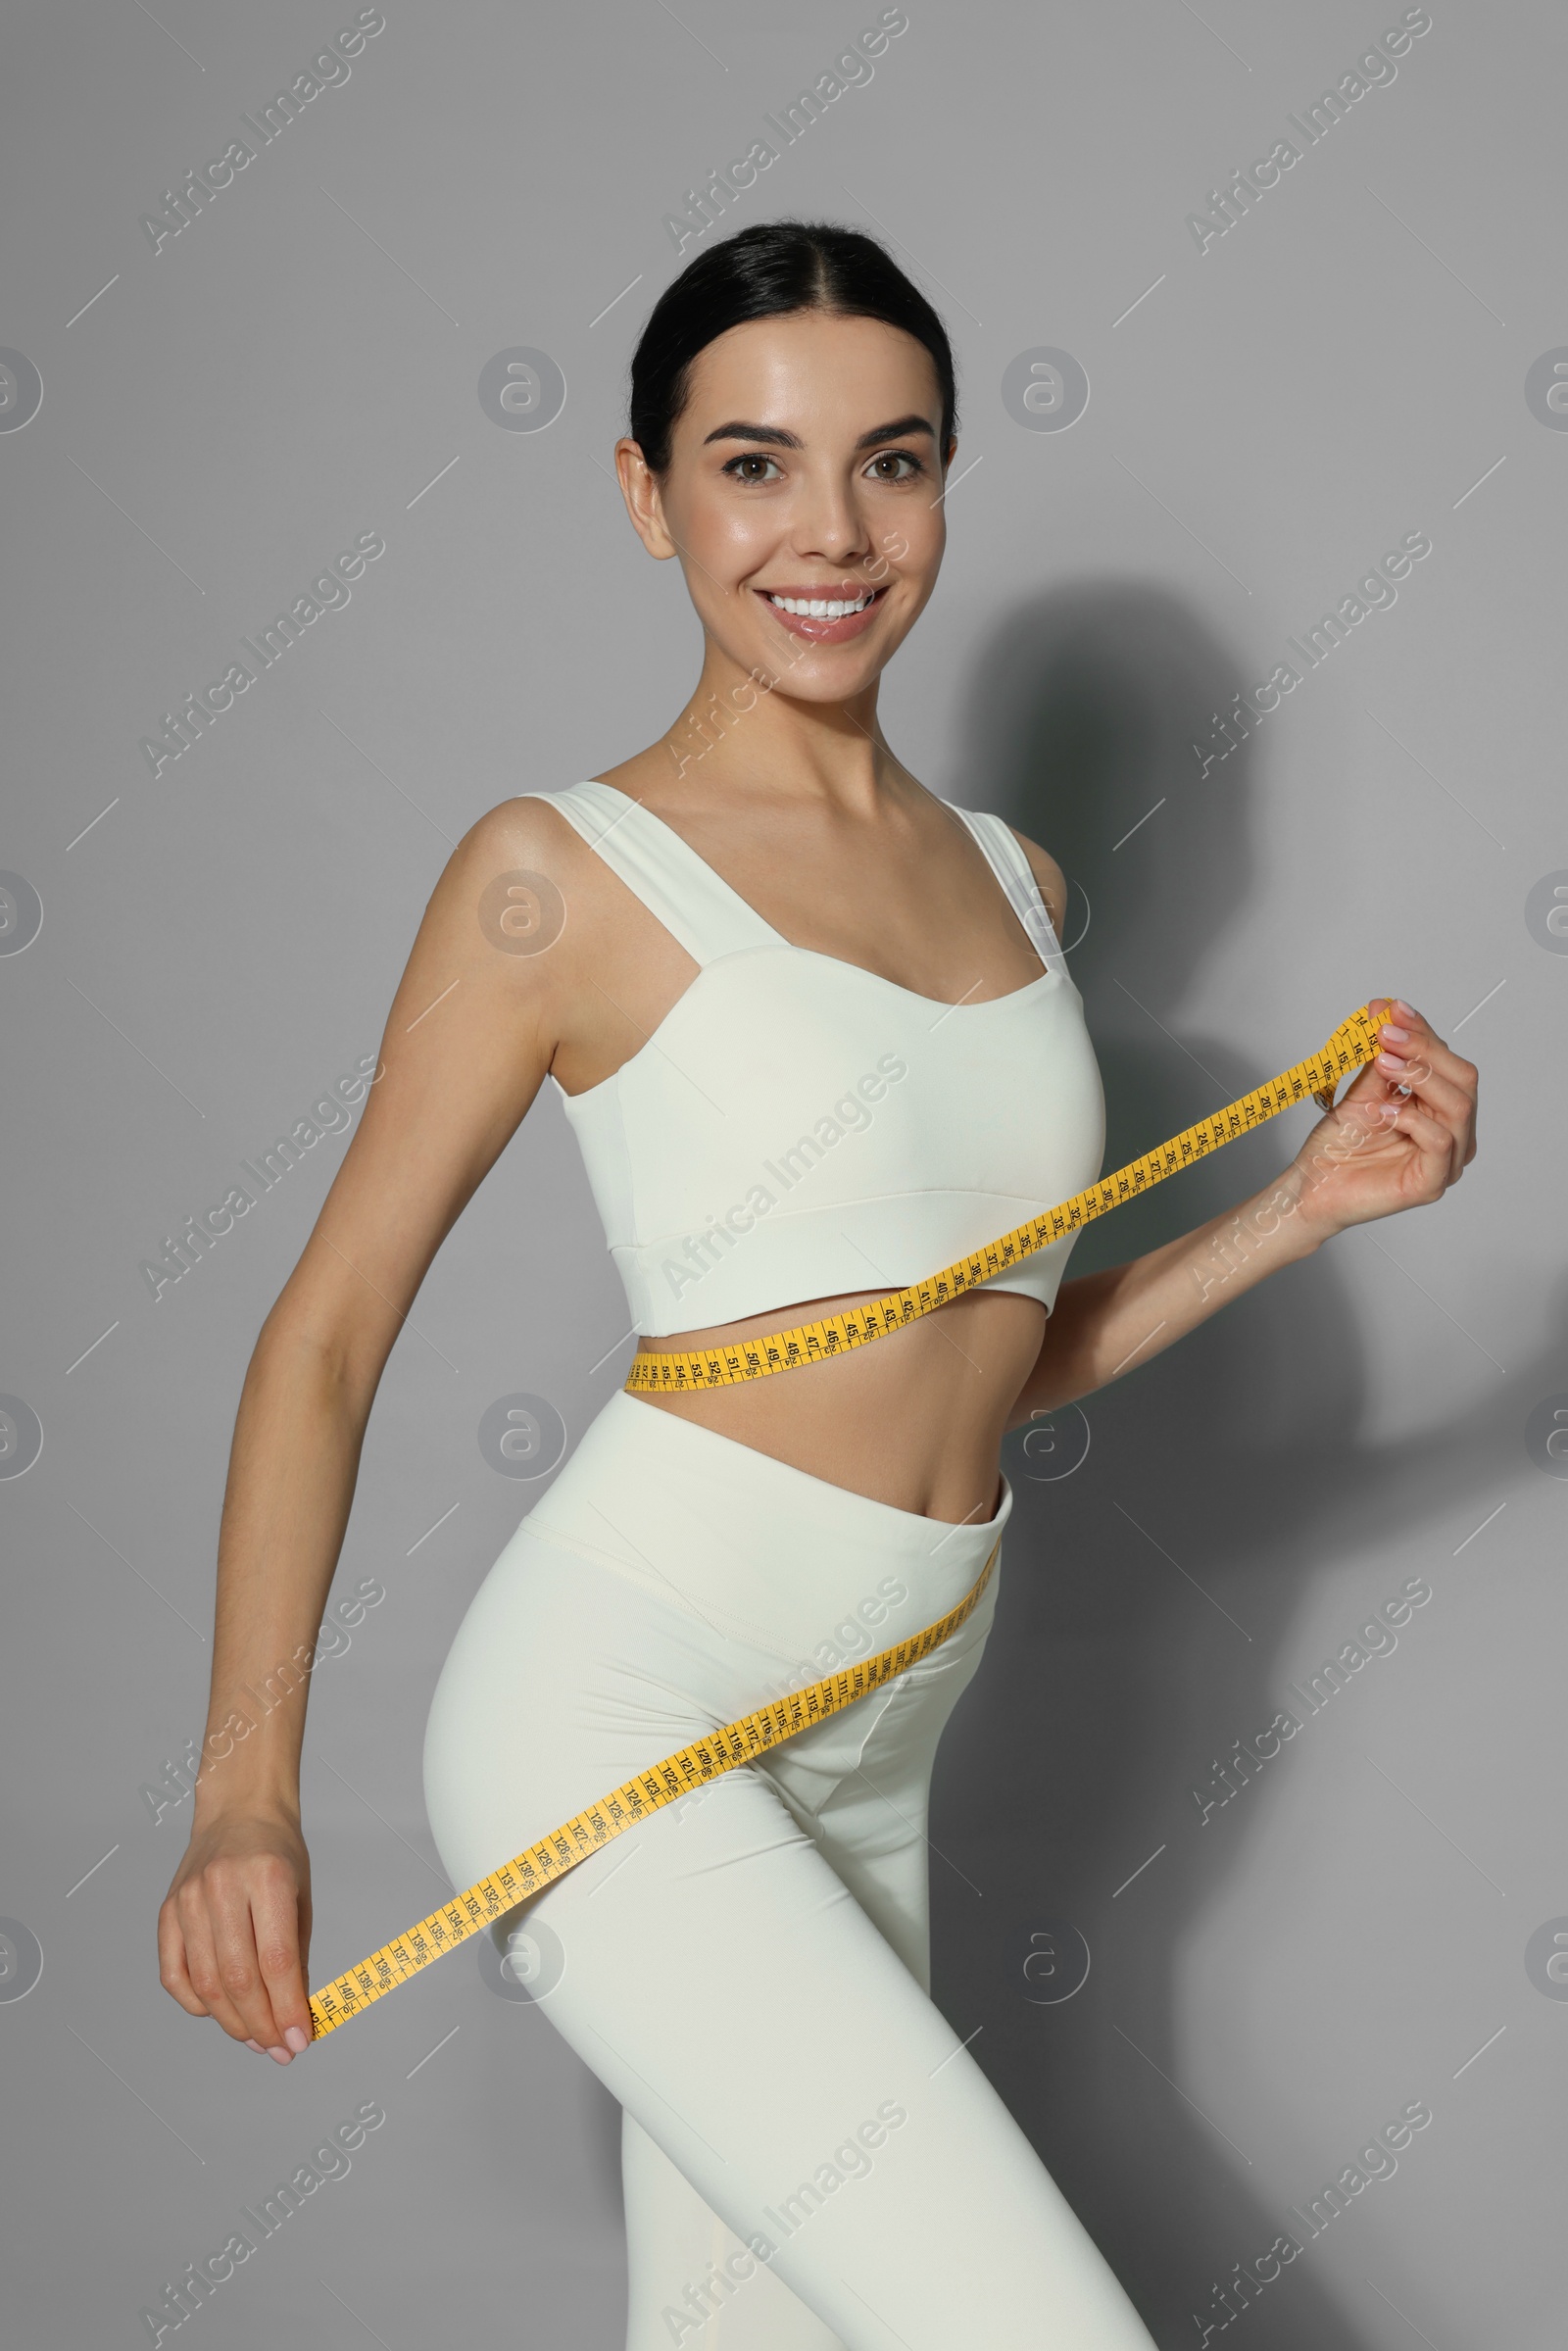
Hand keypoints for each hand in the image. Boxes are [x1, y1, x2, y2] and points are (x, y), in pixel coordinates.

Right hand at [158, 1810, 313, 2061]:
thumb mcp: (301, 1894)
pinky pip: (174, 1974)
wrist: (239, 1808)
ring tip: (255, 2039)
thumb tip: (295, 2015)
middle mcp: (223, 1887)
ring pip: (205, 1982)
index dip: (288, 2008)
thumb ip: (297, 1954)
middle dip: (262, 2024)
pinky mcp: (167, 1912)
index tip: (301, 2040)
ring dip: (232, 2022)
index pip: (277, 1960)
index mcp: (267, 1877)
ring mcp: (189, 1900)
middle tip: (280, 2050)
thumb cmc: (278, 1852)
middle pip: (238, 1978)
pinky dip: (196, 2003)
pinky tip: (219, 2012)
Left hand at [1287, 997, 1477, 1240]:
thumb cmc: (1339, 1145)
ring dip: (1419, 1076)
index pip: (1449, 1063)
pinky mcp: (1432, 1183)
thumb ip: (1378, 1055)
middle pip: (1463, 1079)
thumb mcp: (1362, 1090)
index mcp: (1442, 1111)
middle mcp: (1454, 1135)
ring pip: (1458, 1106)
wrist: (1311, 1186)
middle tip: (1386, 1034)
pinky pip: (1439, 1141)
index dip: (1423, 1033)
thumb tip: (1383, 1008)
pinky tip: (1382, 1110)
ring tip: (1382, 1064)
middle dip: (1424, 1049)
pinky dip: (1411, 1118)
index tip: (1392, 1009)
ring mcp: (1448, 1161)